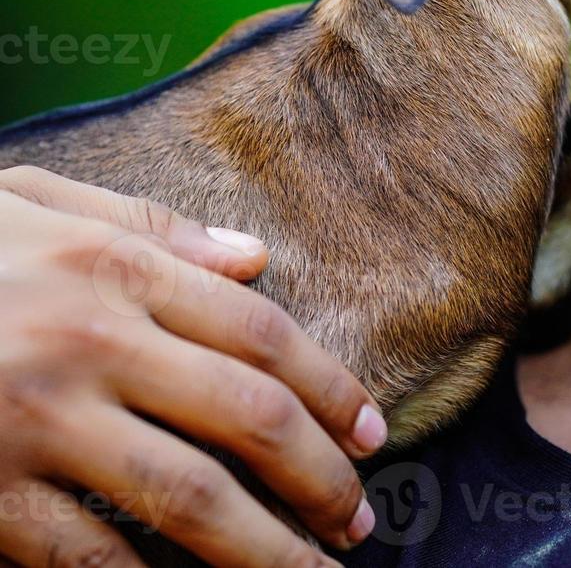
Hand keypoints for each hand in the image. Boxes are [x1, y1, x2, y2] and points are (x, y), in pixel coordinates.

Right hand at [0, 166, 386, 567]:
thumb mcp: (32, 203)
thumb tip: (257, 258)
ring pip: (189, 498)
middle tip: (360, 519)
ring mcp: (32, 422)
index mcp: (112, 268)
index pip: (263, 334)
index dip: (332, 390)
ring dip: (266, 550)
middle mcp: (88, 341)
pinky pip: (85, 555)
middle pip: (249, 419)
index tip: (372, 435)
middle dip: (320, 478)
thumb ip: (149, 229)